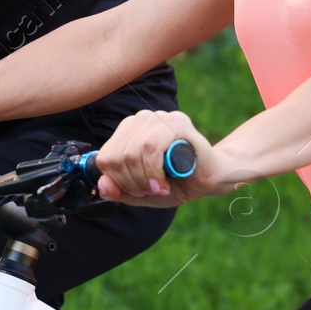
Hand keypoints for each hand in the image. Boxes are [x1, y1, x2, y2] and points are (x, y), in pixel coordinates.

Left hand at [94, 110, 230, 207]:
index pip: (105, 157)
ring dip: (144, 179)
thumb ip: (118, 190)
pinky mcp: (177, 122)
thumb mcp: (139, 192)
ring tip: (158, 187)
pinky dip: (154, 171)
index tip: (137, 191)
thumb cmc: (174, 182)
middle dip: (132, 183)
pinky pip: (151, 147)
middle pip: (116, 157)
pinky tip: (162, 182)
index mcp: (127, 132)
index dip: (118, 181)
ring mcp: (159, 117)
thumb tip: (102, 184)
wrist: (208, 179)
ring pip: (132, 153)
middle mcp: (140, 120)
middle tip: (151, 190)